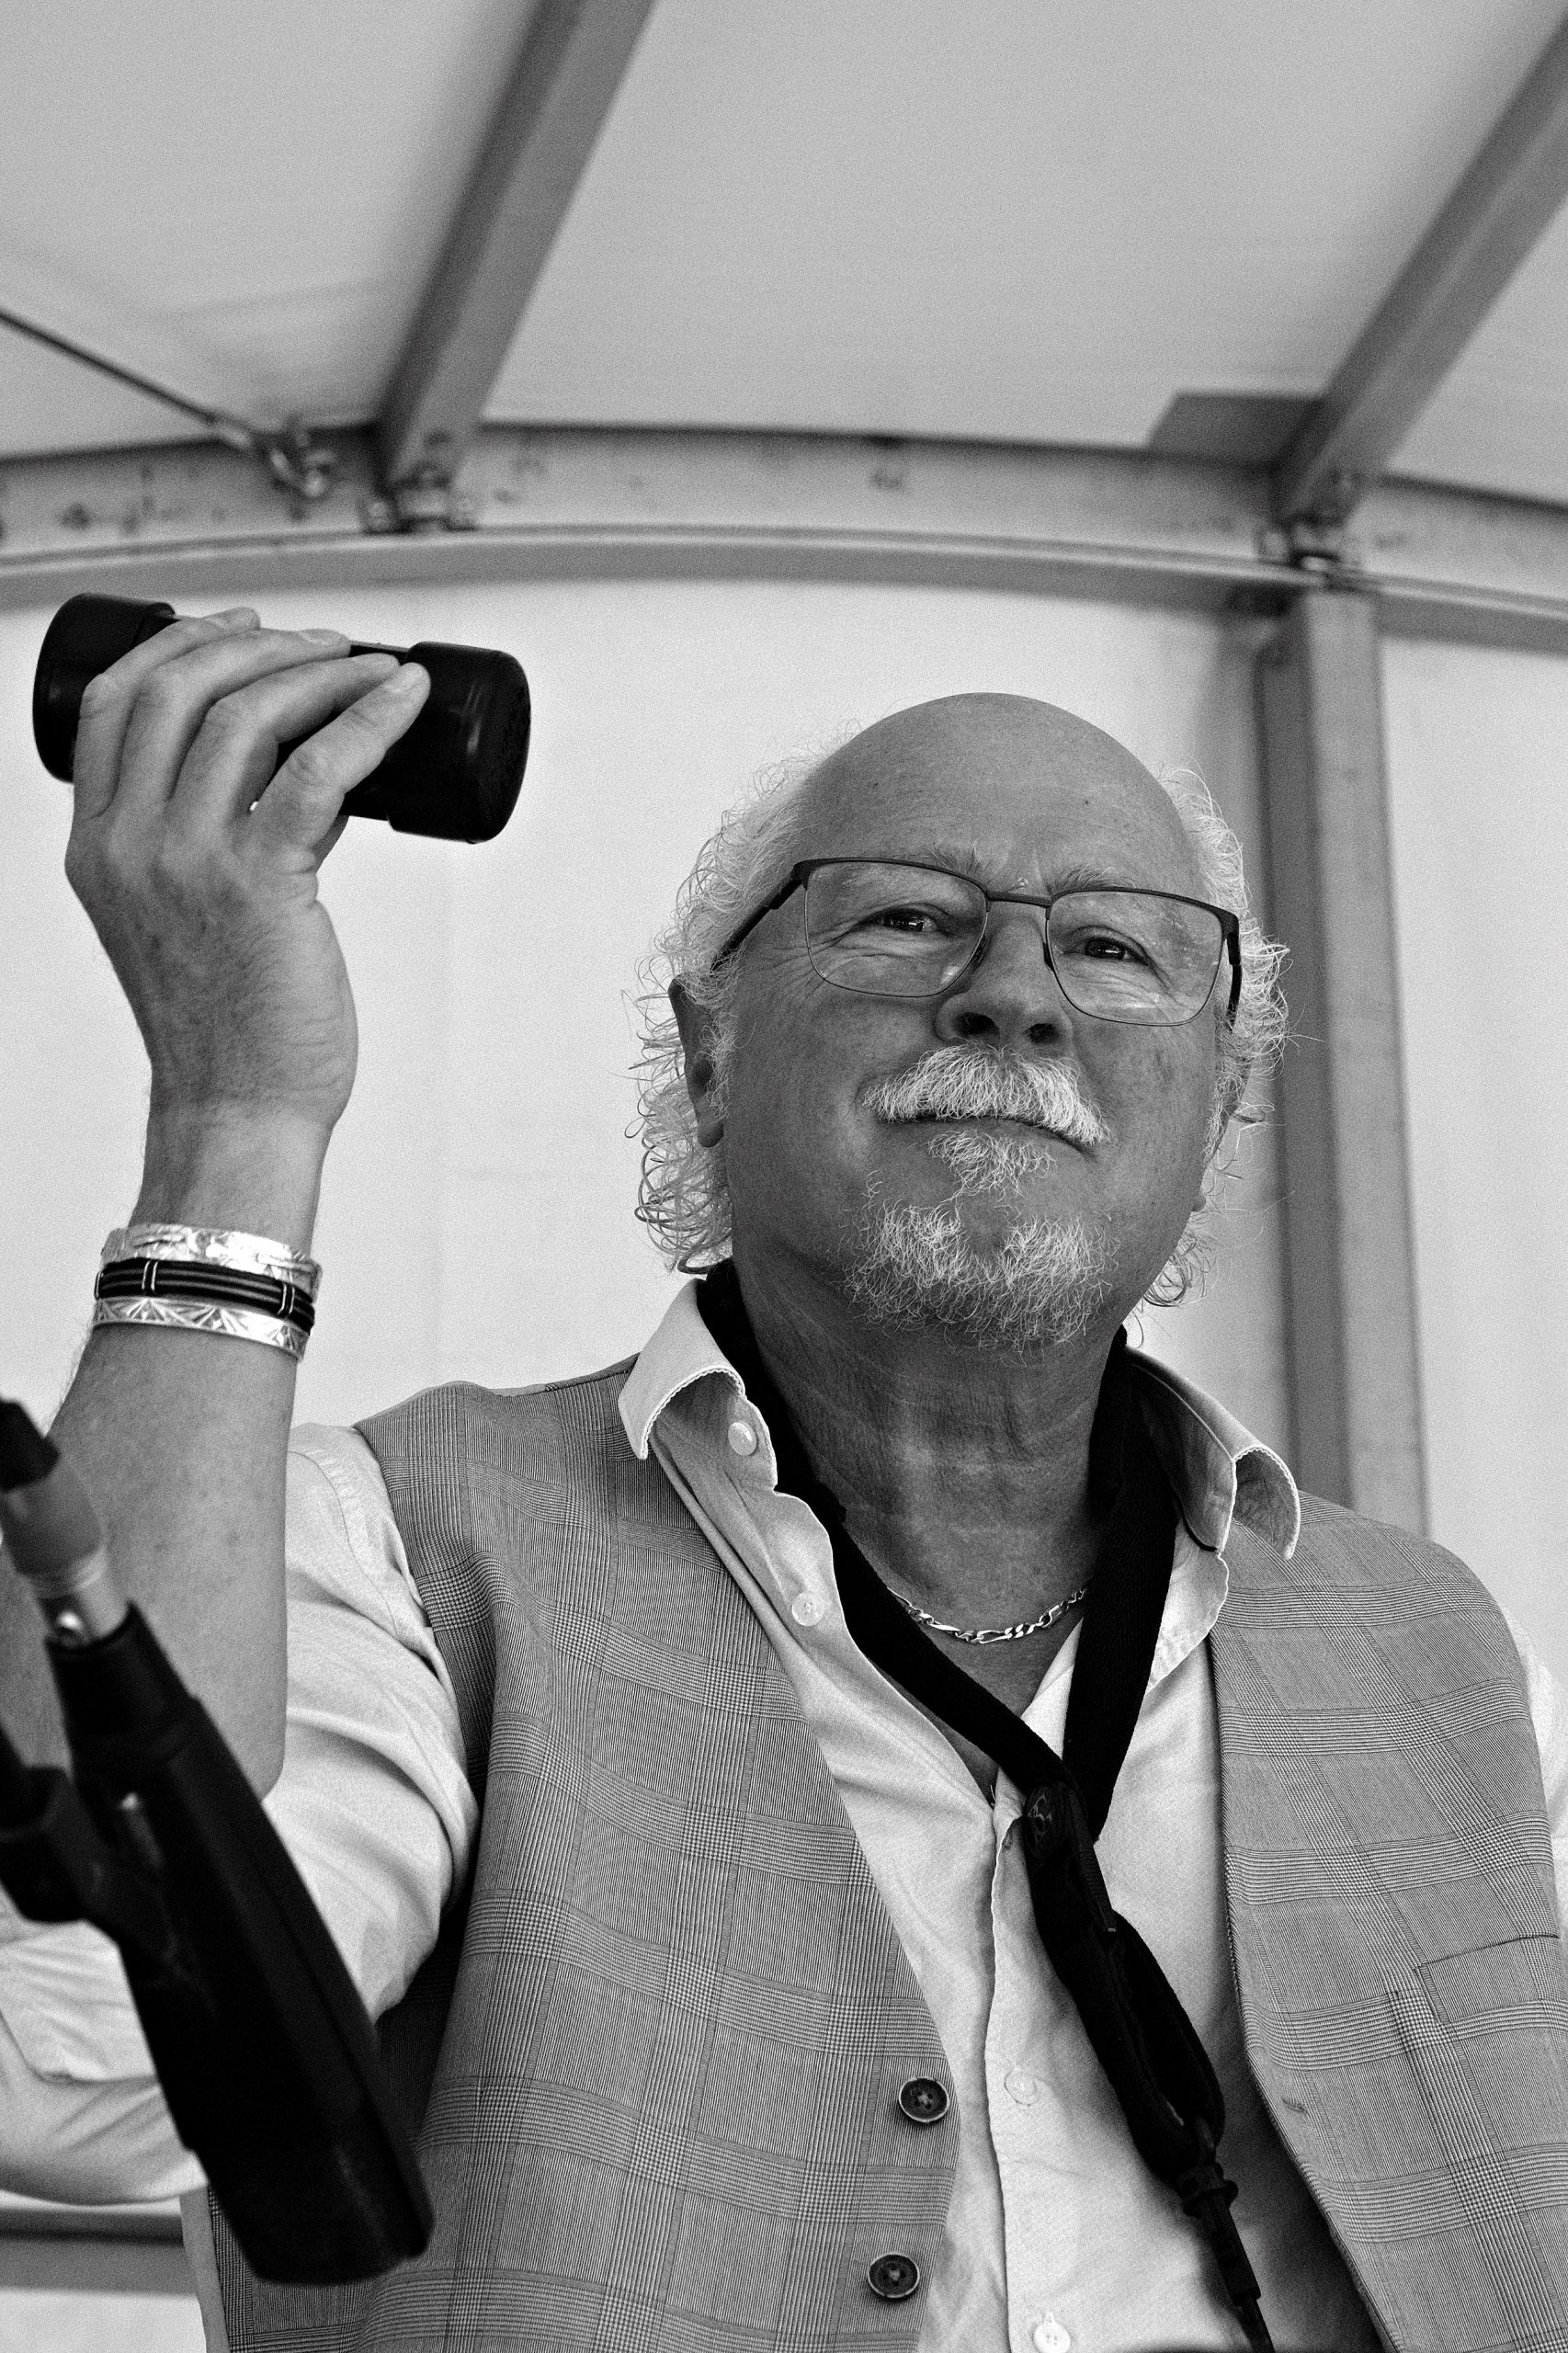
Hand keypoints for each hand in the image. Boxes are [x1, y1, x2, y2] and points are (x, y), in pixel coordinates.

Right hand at [63, 609, 430, 1150]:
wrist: (236, 1107)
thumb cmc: (224, 1020)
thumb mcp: (176, 915)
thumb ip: (207, 843)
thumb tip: (298, 777)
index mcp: (96, 844)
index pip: (114, 700)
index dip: (181, 643)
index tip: (246, 630)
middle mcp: (128, 844)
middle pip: (179, 687)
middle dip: (263, 646)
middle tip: (329, 646)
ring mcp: (187, 863)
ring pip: (249, 715)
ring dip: (323, 673)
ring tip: (373, 669)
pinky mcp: (260, 886)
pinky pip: (319, 771)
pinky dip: (369, 720)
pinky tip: (403, 699)